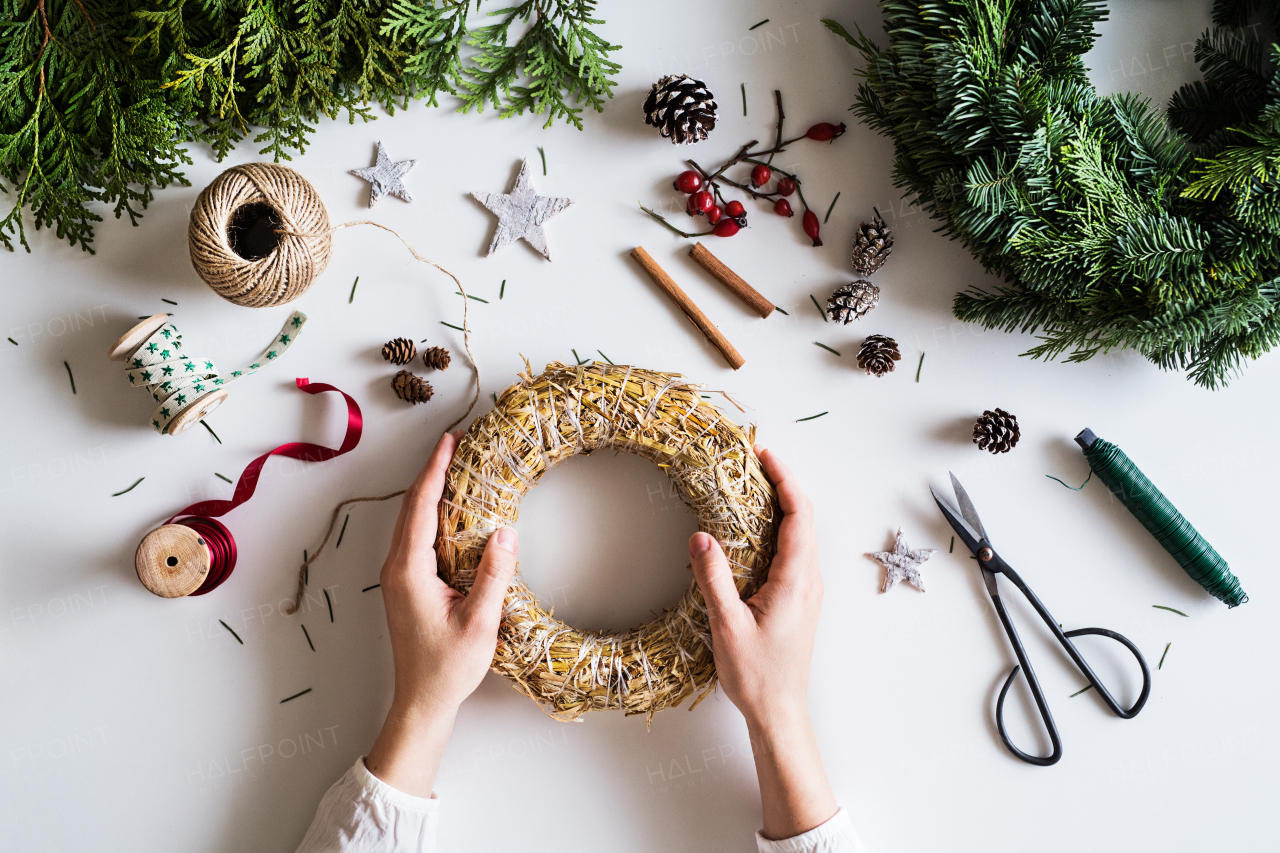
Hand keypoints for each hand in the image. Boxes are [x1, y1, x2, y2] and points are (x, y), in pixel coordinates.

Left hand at [365, 431, 518, 796]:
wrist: (421, 701)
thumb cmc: (447, 668)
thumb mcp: (478, 623)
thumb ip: (493, 576)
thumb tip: (506, 532)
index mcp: (409, 571)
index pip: (420, 507)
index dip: (436, 471)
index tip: (450, 441)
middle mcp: (397, 568)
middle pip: (412, 506)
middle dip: (434, 471)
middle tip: (458, 443)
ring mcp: (398, 576)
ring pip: (412, 520)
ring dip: (432, 491)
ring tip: (456, 465)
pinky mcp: (406, 584)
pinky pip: (416, 537)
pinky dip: (432, 514)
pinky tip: (451, 509)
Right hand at [689, 444, 836, 839]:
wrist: (779, 712)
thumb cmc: (757, 675)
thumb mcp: (728, 626)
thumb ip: (714, 579)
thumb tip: (701, 537)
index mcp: (796, 580)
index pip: (798, 515)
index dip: (784, 479)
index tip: (764, 454)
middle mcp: (808, 580)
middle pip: (802, 518)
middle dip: (781, 484)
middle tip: (752, 460)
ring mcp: (805, 590)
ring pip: (798, 534)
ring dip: (778, 506)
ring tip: (750, 484)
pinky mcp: (797, 599)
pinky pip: (791, 552)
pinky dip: (774, 529)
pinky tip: (750, 530)